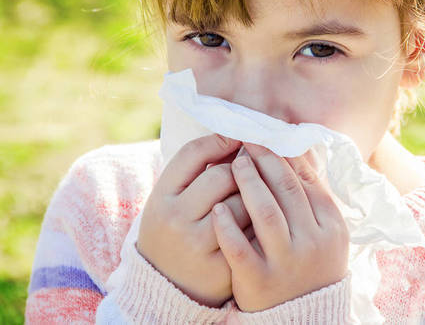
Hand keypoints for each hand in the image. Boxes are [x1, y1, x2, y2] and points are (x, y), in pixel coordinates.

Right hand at [136, 134, 251, 306]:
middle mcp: (175, 219)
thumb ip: (196, 169)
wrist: (166, 288)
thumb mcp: (171, 198)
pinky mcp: (221, 267)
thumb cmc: (176, 230)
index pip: (194, 153)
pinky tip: (263, 220)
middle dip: (242, 168)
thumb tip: (238, 137)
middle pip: (222, 175)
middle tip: (251, 169)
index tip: (239, 136)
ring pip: (242, 202)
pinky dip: (260, 222)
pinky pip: (252, 232)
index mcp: (161, 196)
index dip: (220, 139)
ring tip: (256, 195)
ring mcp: (197, 245)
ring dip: (255, 194)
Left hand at [211, 143, 348, 311]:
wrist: (304, 316)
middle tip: (247, 143)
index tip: (267, 138)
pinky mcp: (259, 280)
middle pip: (286, 191)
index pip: (307, 181)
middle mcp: (312, 243)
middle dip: (265, 162)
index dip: (285, 157)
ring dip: (248, 184)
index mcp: (331, 226)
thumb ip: (312, 194)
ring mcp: (286, 262)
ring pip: (266, 214)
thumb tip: (298, 149)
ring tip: (234, 164)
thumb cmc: (310, 263)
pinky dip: (228, 226)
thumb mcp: (323, 231)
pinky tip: (217, 208)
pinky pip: (240, 248)